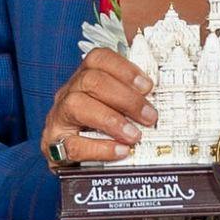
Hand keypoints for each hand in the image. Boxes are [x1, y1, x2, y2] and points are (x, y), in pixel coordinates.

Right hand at [40, 47, 156, 165]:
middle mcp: (67, 94)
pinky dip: (101, 148)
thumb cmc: (100, 129)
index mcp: (84, 79)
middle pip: (91, 80)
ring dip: (112, 120)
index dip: (124, 69)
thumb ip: (133, 98)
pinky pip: (74, 144)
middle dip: (126, 98)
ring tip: (135, 136)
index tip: (148, 86)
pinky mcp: (54, 146)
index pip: (97, 58)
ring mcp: (58, 119)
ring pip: (77, 105)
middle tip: (150, 117)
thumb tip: (165, 97)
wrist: (72, 160)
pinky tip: (121, 151)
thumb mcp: (116, 108)